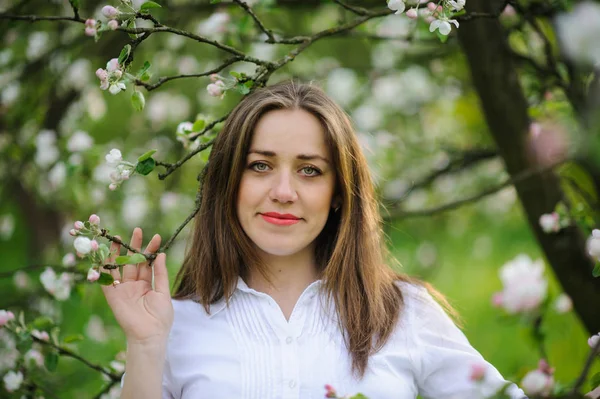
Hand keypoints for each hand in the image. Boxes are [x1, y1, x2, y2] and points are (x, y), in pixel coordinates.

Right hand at [100, 228, 173, 344]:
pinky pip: (106, 280)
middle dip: (134, 246)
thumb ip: (160, 273)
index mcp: (147, 285)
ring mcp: (122, 290)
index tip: (156, 237)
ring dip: (118, 253)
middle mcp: (133, 285)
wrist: (149, 335)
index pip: (147, 263)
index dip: (150, 250)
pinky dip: (103, 267)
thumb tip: (161, 254)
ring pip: (118, 267)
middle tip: (137, 230)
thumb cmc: (160, 317)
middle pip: (132, 262)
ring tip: (119, 237)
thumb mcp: (163, 292)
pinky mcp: (112, 296)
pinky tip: (104, 253)